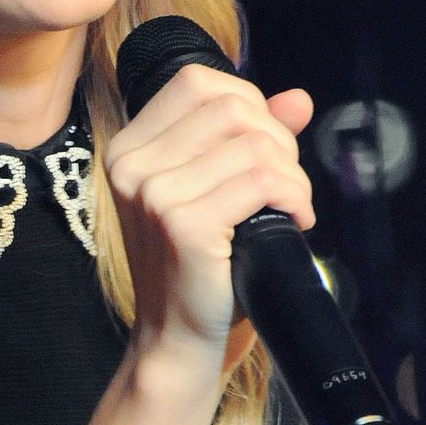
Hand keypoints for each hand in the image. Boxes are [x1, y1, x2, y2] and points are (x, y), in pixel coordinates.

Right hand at [104, 61, 314, 368]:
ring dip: (292, 174)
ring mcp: (152, 194)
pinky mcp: (183, 224)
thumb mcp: (215, 194)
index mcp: (128, 150)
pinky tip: (294, 221)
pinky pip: (261, 180)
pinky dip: (293, 197)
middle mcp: (130, 165)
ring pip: (254, 143)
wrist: (176, 342)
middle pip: (231, 106)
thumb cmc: (198, 271)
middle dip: (277, 139)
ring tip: (290, 207)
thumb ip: (249, 141)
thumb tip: (297, 98)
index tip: (266, 146)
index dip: (248, 102)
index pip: (197, 82)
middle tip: (284, 185)